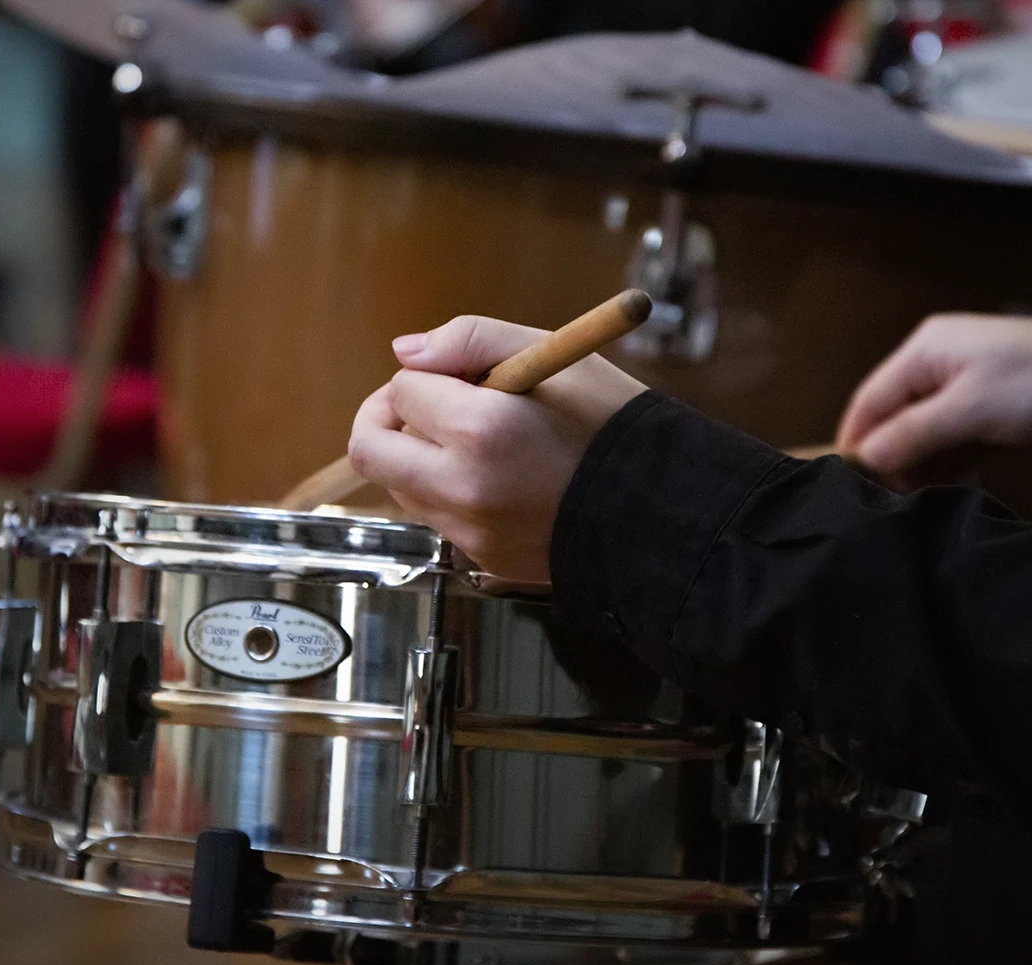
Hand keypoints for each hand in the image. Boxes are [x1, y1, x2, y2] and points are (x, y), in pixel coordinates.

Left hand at [348, 315, 647, 580]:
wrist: (662, 514)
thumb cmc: (616, 428)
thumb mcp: (553, 355)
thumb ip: (470, 340)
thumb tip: (407, 353)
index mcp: (480, 428)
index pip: (402, 390)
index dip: (428, 374)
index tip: (460, 375)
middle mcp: (461, 486)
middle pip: (369, 448)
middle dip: (386, 416)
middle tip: (425, 404)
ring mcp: (467, 529)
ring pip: (398, 484)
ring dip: (416, 455)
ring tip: (475, 440)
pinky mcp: (479, 557)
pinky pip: (435, 515)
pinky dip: (446, 490)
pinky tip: (498, 477)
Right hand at [835, 314, 1031, 489]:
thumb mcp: (970, 411)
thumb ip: (912, 434)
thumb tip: (864, 458)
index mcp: (922, 352)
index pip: (869, 401)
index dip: (856, 444)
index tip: (850, 488)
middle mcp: (934, 365)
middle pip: (893, 418)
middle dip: (892, 460)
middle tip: (897, 502)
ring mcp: (962, 385)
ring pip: (922, 432)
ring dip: (923, 465)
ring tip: (927, 499)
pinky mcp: (986, 407)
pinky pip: (951, 437)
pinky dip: (950, 461)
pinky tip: (957, 485)